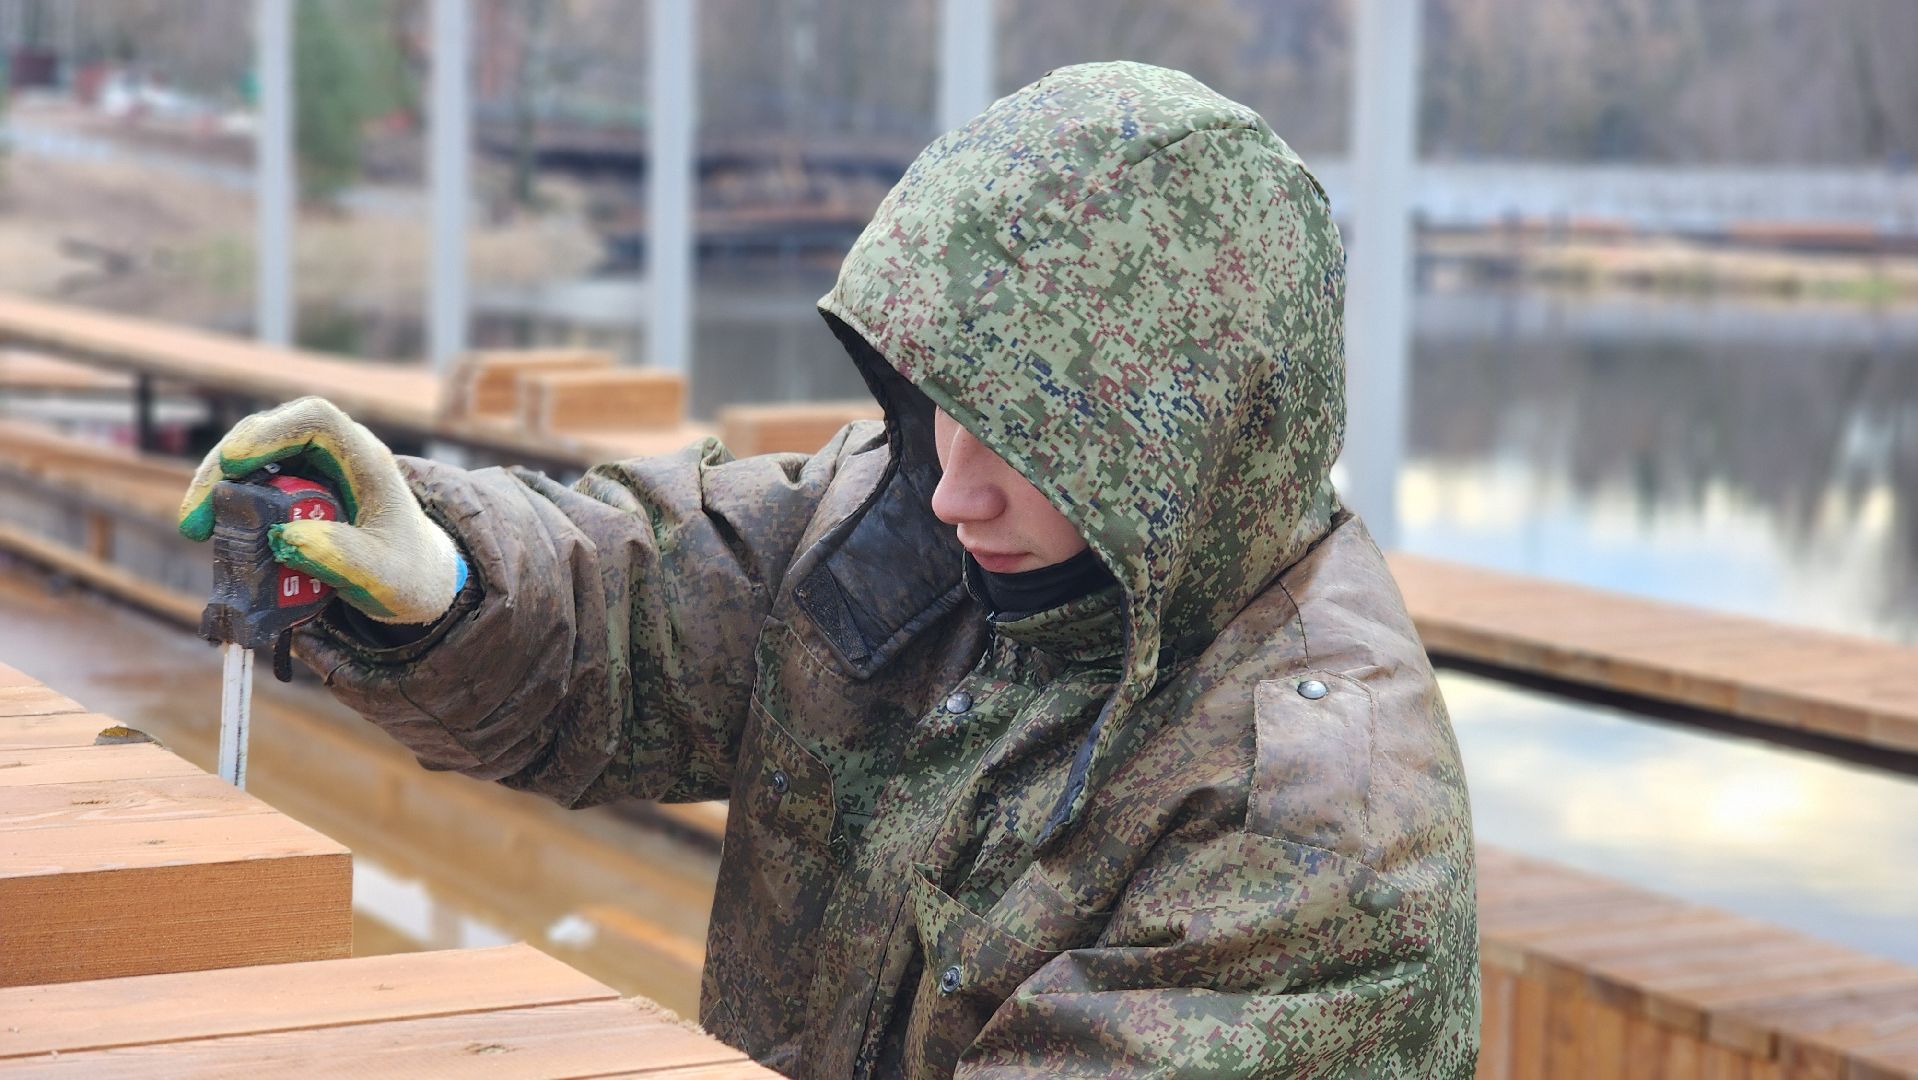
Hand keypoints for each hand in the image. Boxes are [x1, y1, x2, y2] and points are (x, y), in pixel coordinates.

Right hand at [178, 396, 465, 624]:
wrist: (414, 575)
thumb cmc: (406, 570)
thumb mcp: (384, 575)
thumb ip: (343, 557)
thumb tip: (286, 539)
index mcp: (366, 460)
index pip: (318, 421)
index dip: (273, 432)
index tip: (235, 462)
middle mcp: (335, 452)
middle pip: (270, 432)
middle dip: (224, 467)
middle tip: (196, 517)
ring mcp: (310, 467)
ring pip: (251, 455)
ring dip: (217, 485)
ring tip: (195, 529)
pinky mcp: (291, 487)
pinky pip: (250, 482)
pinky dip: (226, 502)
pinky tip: (209, 532)